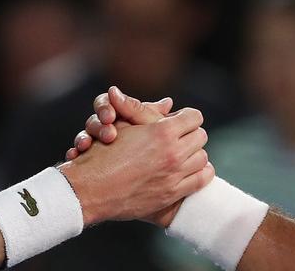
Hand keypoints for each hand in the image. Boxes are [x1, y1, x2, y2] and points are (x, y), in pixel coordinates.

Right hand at [57, 93, 211, 227]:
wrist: (92, 189)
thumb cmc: (104, 153)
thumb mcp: (123, 125)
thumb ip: (145, 110)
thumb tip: (166, 101)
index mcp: (163, 132)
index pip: (194, 117)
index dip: (186, 117)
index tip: (179, 121)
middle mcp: (173, 153)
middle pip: (200, 136)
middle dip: (190, 134)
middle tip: (179, 137)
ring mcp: (175, 175)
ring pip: (203, 158)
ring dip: (194, 154)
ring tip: (182, 154)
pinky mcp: (173, 193)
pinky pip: (202, 180)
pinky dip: (200, 173)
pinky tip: (189, 171)